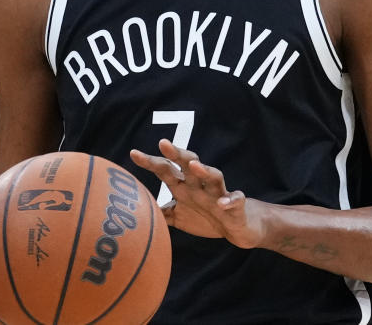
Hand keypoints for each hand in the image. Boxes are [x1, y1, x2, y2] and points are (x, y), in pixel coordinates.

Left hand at [130, 139, 267, 249]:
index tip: (134, 153)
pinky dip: (230, 200)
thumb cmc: (207, 216)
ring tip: (194, 166)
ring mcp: (219, 194)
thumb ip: (160, 212)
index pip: (166, 170)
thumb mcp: (179, 217)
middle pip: (188, 165)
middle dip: (177, 154)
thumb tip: (137, 213)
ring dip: (205, 170)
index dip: (151, 162)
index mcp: (185, 187)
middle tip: (163, 143)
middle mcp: (200, 186)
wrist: (237, 227)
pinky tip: (223, 203)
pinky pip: (235, 200)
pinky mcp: (235, 205)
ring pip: (214, 177)